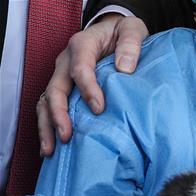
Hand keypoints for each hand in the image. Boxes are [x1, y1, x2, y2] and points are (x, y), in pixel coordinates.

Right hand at [37, 14, 148, 156]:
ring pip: (47, 101)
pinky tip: (52, 146)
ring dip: (47, 125)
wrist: (114, 30)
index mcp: (82, 45)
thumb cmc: (124, 33)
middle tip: (66, 136)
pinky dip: (49, 125)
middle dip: (59, 114)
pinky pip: (50, 107)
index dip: (88, 89)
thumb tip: (125, 69)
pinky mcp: (64, 87)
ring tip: (51, 149)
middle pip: (56, 89)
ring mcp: (62, 75)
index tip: (99, 109)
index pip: (80, 68)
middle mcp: (66, 61)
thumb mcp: (133, 30)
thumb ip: (130, 45)